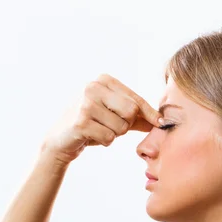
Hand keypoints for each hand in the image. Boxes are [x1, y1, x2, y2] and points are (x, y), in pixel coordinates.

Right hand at [42, 73, 162, 164]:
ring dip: (114, 135)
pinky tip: (91, 137)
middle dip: (126, 125)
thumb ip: (136, 117)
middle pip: (131, 111)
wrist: (60, 140)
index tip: (161, 122)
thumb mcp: (113, 116)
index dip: (149, 112)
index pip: (135, 98)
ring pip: (121, 127)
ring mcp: (85, 103)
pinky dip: (104, 141)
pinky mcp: (81, 122)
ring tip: (98, 130)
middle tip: (110, 126)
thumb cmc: (90, 125)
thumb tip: (160, 121)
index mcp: (103, 80)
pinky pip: (109, 137)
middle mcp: (93, 87)